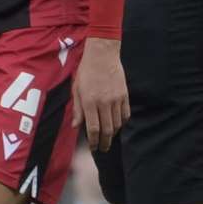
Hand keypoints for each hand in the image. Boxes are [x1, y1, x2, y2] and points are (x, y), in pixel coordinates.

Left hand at [72, 37, 128, 151]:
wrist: (103, 54)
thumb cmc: (86, 71)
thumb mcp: (76, 89)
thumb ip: (77, 109)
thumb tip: (76, 127)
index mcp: (89, 102)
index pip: (93, 129)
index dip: (94, 142)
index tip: (93, 148)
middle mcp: (104, 102)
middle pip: (107, 130)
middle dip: (104, 143)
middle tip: (102, 149)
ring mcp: (116, 99)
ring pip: (117, 124)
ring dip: (113, 134)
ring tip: (108, 138)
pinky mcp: (124, 95)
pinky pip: (125, 114)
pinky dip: (122, 123)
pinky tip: (117, 125)